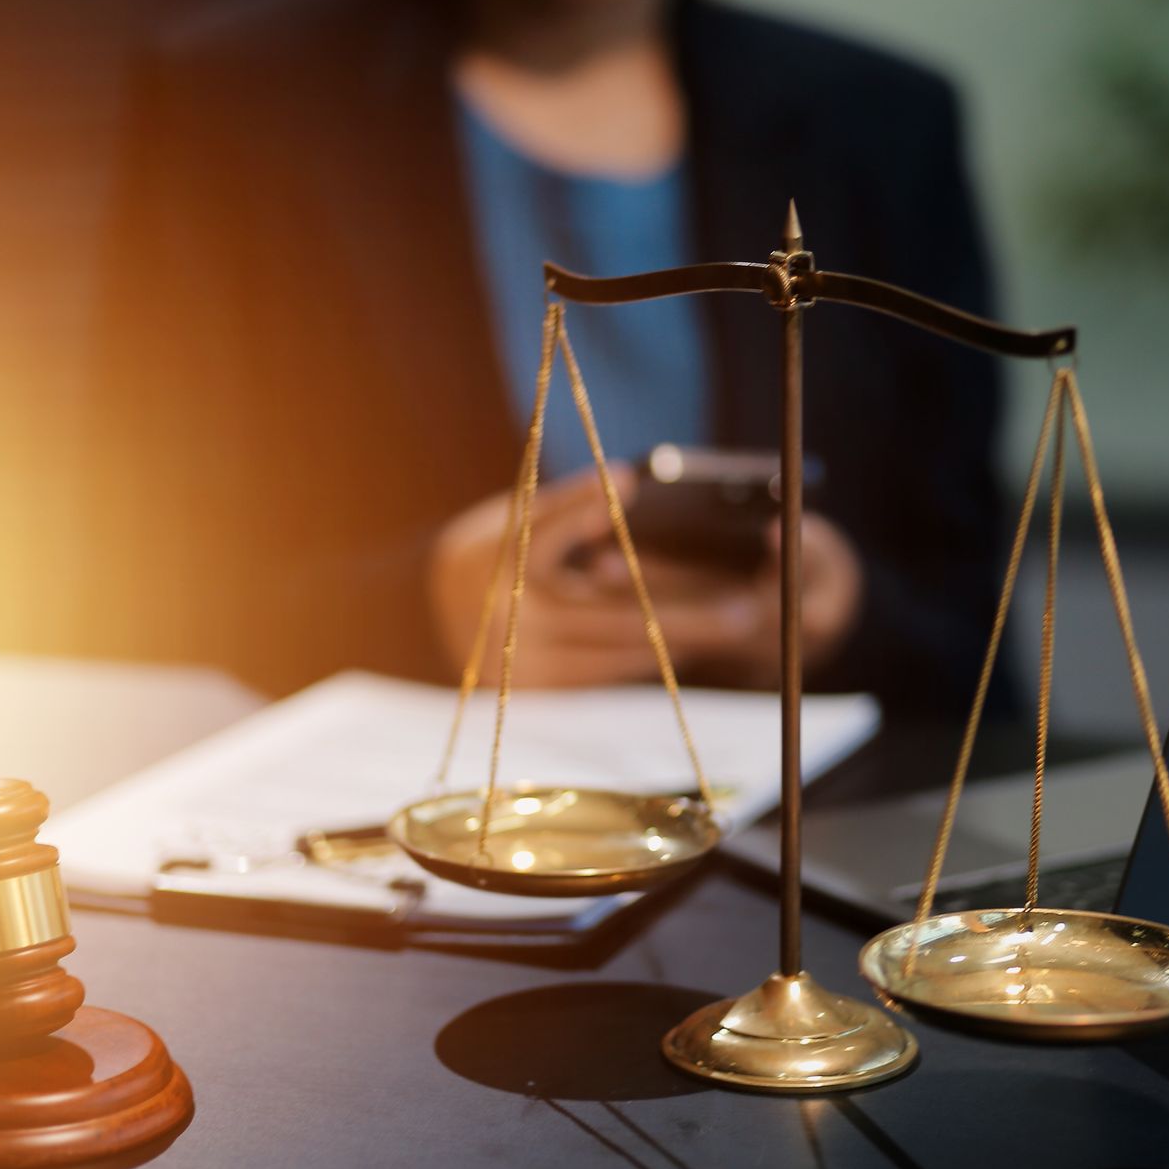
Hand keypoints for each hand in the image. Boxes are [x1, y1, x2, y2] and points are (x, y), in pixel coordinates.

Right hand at [429, 466, 864, 688]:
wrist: (420, 619)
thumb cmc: (483, 556)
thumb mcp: (509, 519)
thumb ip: (565, 504)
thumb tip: (631, 481)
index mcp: (493, 560)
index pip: (544, 529)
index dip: (583, 505)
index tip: (632, 477)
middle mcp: (508, 617)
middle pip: (611, 616)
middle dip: (687, 614)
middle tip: (747, 610)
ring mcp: (521, 662)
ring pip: (619, 651)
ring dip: (681, 640)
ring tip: (736, 626)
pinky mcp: (535, 691)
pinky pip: (607, 672)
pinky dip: (650, 655)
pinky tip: (692, 644)